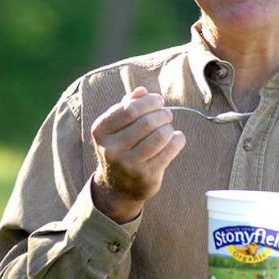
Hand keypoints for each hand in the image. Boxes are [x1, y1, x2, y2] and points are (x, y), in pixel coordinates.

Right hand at [90, 86, 185, 221]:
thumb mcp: (117, 127)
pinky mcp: (146, 175)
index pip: (129, 108)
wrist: (117, 187)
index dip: (149, 101)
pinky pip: (170, 150)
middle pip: (146, 122)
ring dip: (169, 127)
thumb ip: (128, 105)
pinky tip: (175, 139)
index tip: (158, 101)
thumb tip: (142, 91)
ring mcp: (128, 164)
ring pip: (160, 136)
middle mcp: (111, 149)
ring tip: (168, 128)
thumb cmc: (121, 147)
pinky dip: (177, 140)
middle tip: (166, 114)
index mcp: (101, 131)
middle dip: (162, 113)